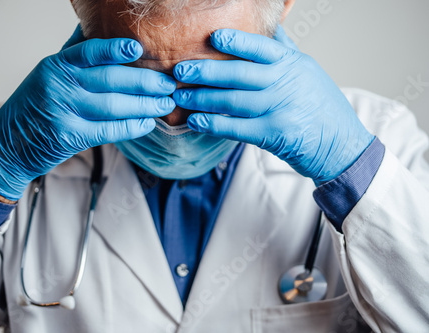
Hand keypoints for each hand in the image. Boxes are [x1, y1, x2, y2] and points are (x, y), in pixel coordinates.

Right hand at [0, 26, 175, 199]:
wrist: (9, 144)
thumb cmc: (35, 105)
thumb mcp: (47, 73)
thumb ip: (72, 53)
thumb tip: (92, 27)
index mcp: (56, 65)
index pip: (89, 50)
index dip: (116, 49)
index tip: (140, 49)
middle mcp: (59, 85)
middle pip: (110, 79)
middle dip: (145, 82)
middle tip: (169, 85)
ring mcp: (64, 111)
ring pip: (114, 105)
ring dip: (145, 106)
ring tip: (165, 105)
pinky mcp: (70, 136)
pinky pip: (109, 130)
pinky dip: (131, 127)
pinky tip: (147, 124)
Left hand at [172, 26, 373, 184]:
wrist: (342, 146)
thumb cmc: (320, 107)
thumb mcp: (308, 72)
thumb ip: (284, 51)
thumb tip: (269, 28)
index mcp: (293, 64)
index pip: (261, 47)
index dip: (235, 41)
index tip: (211, 37)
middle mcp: (287, 83)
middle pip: (239, 74)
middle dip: (205, 72)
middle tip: (180, 70)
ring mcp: (280, 109)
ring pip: (233, 100)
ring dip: (202, 99)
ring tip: (180, 96)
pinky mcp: (274, 135)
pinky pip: (236, 127)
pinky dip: (213, 124)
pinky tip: (196, 121)